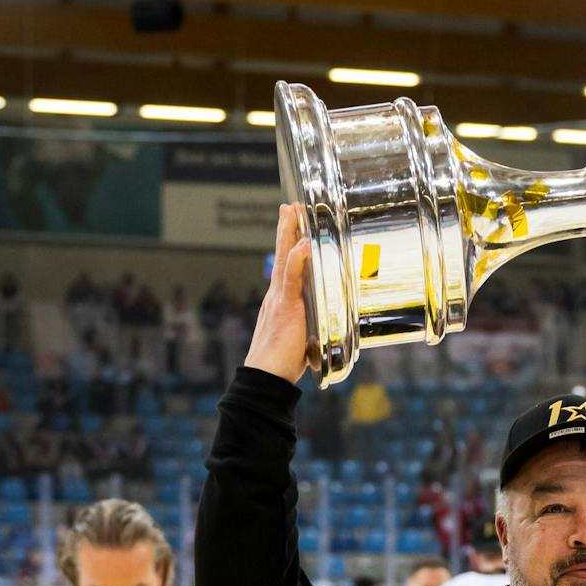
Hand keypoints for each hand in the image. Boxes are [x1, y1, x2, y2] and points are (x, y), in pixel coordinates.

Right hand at [244, 204, 315, 383]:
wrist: (265, 379)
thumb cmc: (281, 364)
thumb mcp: (300, 339)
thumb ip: (308, 328)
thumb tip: (320, 331)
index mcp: (280, 301)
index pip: (286, 266)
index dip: (289, 245)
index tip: (291, 223)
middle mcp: (276, 296)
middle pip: (282, 256)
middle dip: (286, 230)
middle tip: (289, 206)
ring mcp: (279, 300)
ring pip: (284, 261)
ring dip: (289, 234)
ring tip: (291, 212)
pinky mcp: (285, 308)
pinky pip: (291, 280)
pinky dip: (296, 260)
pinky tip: (301, 244)